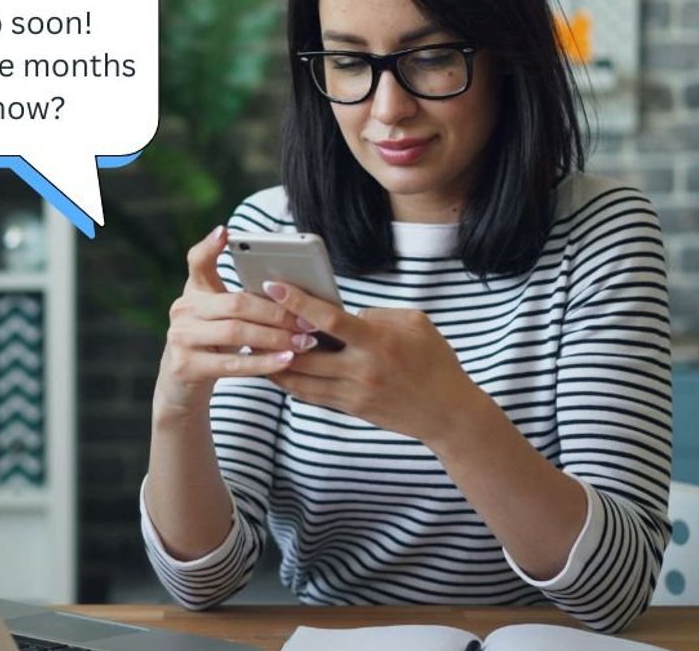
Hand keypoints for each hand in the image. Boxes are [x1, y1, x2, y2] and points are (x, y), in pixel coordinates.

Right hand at [152, 227, 315, 419]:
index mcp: (194, 291)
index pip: (197, 261)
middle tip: (308, 320)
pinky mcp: (186, 365)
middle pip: (235, 303)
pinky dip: (264, 362)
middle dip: (276, 312)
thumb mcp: (220, 317)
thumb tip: (290, 292)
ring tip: (305, 342)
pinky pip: (233, 364)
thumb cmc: (212, 344)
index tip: (226, 231)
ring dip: (276, 338)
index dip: (210, 246)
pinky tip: (287, 360)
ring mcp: (181, 337)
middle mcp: (183, 310)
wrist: (180, 385)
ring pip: (236, 332)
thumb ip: (242, 300)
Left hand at [261, 280, 478, 443]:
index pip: (329, 320)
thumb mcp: (414, 324)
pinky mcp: (350, 408)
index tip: (274, 285)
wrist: (447, 412)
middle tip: (250, 314)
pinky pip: (310, 394)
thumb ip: (376, 314)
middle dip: (274, 334)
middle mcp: (361, 369)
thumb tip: (342, 313)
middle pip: (304, 352)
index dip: (298, 302)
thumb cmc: (434, 360)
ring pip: (300, 378)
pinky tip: (274, 366)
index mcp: (378, 342)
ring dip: (273, 360)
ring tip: (252, 342)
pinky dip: (289, 380)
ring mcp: (353, 393)